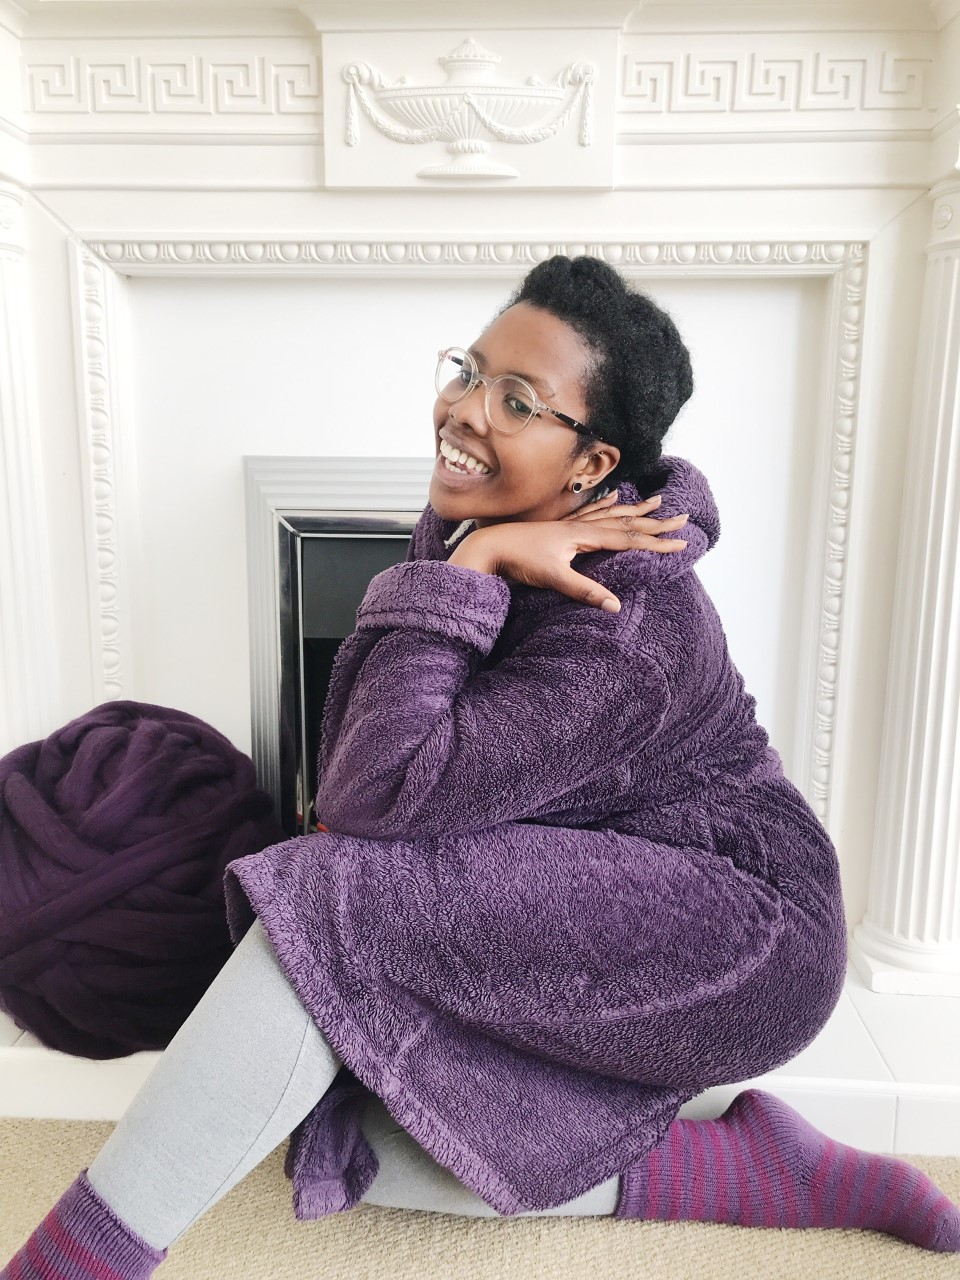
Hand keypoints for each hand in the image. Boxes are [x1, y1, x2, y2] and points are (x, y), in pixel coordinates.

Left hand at [448, 489, 688, 612]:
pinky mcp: (561, 528)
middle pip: (627, 523)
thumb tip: (615, 605)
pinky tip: (615, 498)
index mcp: (584, 536)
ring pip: (612, 515)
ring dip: (636, 509)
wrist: (490, 546)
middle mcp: (582, 526)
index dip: (656, 542)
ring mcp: (572, 525)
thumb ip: (585, 591)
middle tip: (682, 517)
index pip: (629, 539)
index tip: (681, 543)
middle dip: (655, 522)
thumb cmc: (520, 560)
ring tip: (656, 500)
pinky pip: (593, 513)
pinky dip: (608, 506)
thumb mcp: (554, 578)